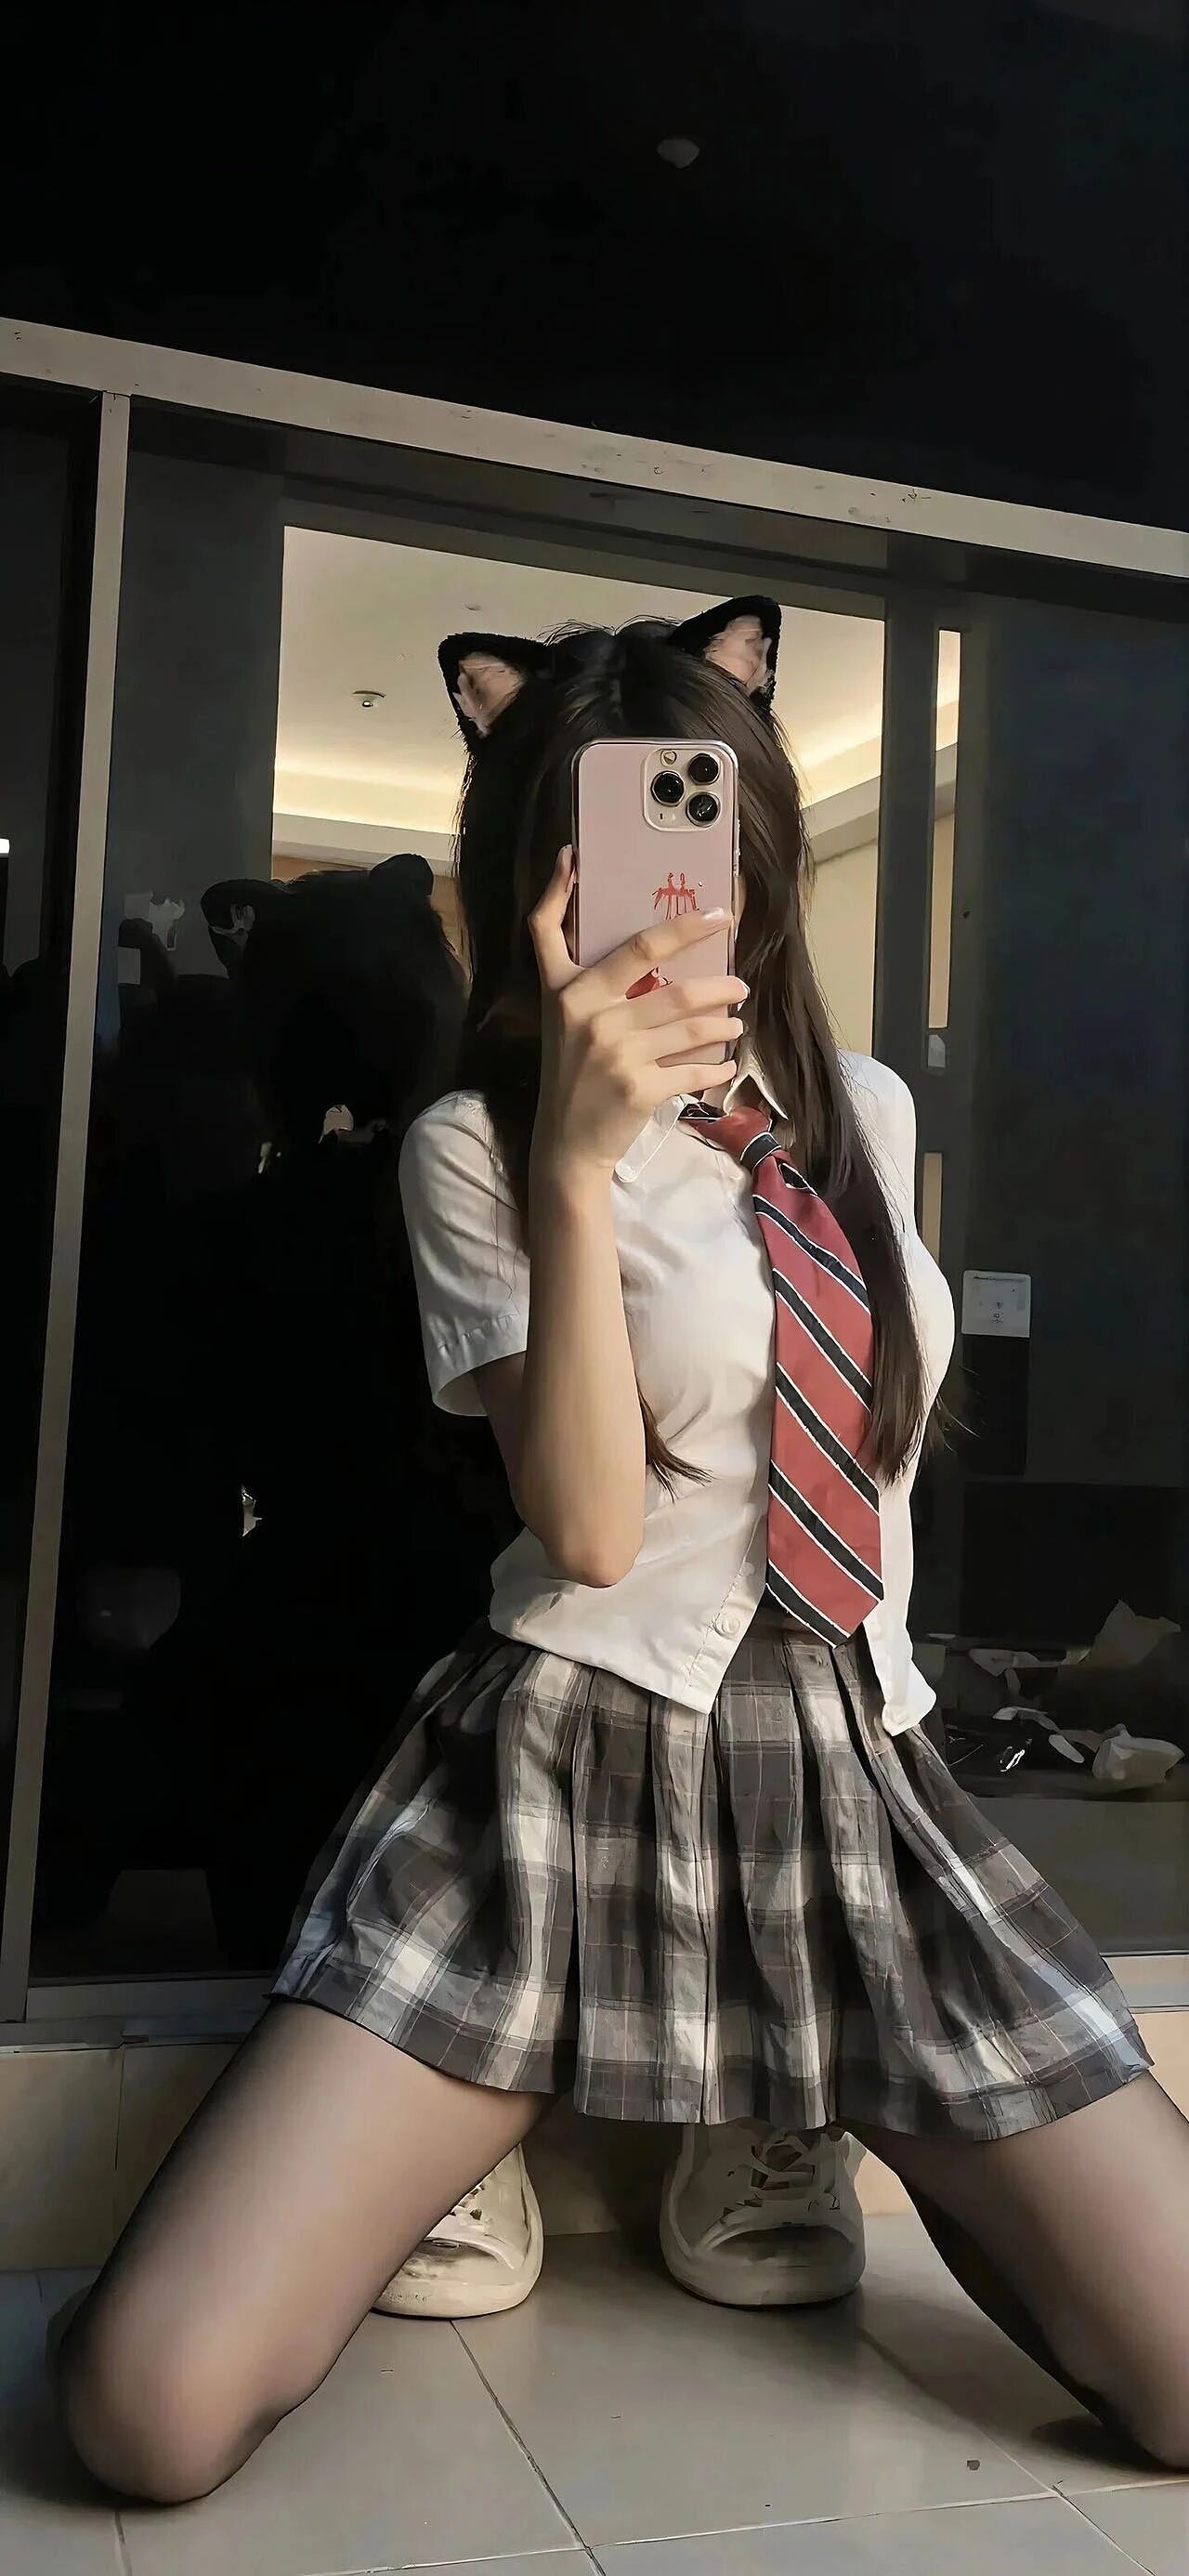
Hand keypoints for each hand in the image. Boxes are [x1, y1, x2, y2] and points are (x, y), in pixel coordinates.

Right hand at [528, 847, 746, 1179]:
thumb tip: (570, 864)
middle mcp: (594, 1017)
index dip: (678, 924)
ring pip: (693, 1029)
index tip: (717, 911)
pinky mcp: (639, 1089)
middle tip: (741, 983)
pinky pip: (694, 1071)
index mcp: (573, 989)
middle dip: (721, 985)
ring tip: (736, 1023)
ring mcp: (618, 1055)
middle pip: (678, 990)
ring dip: (725, 1024)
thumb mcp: (557, 1005)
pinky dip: (717, 1068)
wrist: (565, 1139)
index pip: (635, 946)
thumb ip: (558, 945)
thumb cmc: (567, 1064)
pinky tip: (726, 1064)